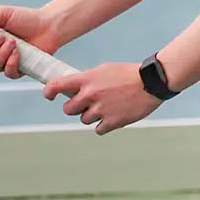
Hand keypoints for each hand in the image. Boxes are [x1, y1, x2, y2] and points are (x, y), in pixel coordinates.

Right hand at [0, 5, 63, 78]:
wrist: (47, 26)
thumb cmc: (24, 18)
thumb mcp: (3, 12)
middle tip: (2, 36)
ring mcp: (2, 61)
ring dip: (2, 53)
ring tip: (14, 42)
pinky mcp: (15, 70)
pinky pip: (7, 73)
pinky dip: (12, 62)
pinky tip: (19, 53)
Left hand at [42, 62, 161, 134]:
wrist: (151, 82)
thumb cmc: (128, 74)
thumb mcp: (104, 70)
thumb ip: (88, 80)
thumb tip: (74, 88)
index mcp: (87, 79)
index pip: (57, 85)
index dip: (49, 91)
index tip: (48, 95)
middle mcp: (91, 94)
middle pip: (69, 109)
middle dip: (75, 108)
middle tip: (86, 104)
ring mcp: (101, 109)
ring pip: (84, 120)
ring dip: (91, 116)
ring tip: (106, 107)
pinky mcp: (112, 121)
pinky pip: (98, 129)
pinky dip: (103, 125)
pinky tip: (112, 116)